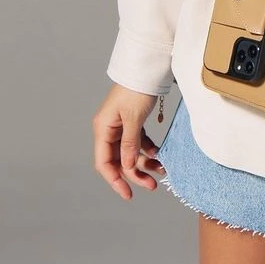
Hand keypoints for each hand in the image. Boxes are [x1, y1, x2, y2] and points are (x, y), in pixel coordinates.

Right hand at [92, 84, 165, 200]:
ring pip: (129, 152)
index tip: (127, 194)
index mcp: (103, 129)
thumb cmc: (136, 90)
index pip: (104, 162)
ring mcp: (120, 126)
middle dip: (134, 174)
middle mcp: (109, 129)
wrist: (146, 69)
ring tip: (161, 171)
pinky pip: (138, 142)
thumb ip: (129, 144)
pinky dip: (147, 149)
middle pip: (118, 160)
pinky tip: (159, 155)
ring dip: (143, 163)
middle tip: (153, 186)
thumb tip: (126, 167)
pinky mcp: (132, 122)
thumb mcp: (134, 119)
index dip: (114, 180)